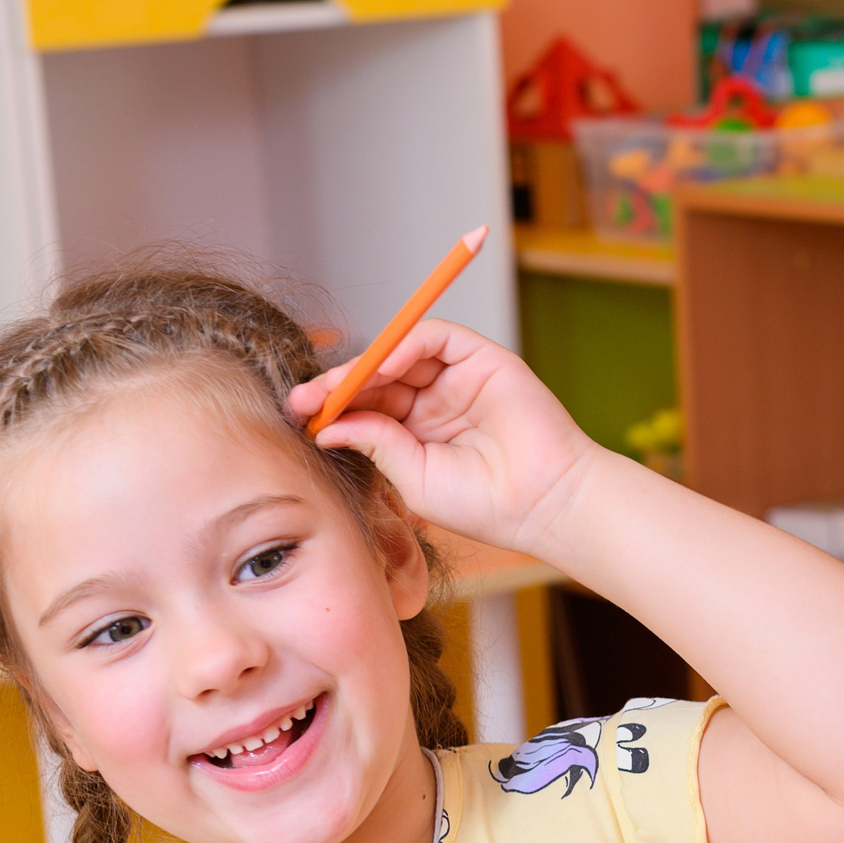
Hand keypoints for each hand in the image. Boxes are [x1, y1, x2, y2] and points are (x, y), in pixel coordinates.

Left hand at [284, 318, 600, 559]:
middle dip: (339, 384)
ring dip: (365, 364)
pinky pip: (434, 337)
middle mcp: (436, 402)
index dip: (334, 407)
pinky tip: (383, 366)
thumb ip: (375, 444)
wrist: (542, 503)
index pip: (368, 407)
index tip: (301, 416)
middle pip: (377, 377)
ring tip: (338, 385)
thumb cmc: (486, 504)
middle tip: (305, 398)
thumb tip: (326, 426)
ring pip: (400, 354)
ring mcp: (458, 379)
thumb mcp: (414, 477)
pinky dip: (404, 344)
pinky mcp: (482, 359)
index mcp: (418, 435)